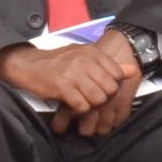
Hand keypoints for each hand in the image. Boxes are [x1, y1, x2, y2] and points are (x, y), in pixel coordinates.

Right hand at [0, 32, 143, 137]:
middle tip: (91, 97)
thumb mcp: (84, 57)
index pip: (117, 74)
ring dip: (91, 104)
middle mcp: (85, 60)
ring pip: (98, 99)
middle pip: (110, 89)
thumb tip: (132, 71)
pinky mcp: (63, 87)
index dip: (112, 85)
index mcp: (92, 52)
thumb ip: (109, 65)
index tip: (101, 87)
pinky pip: (82, 106)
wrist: (29, 65)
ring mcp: (74, 73)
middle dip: (103, 97)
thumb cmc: (58, 62)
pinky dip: (79, 109)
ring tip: (82, 100)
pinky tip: (72, 103)